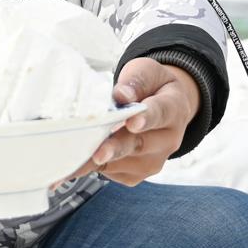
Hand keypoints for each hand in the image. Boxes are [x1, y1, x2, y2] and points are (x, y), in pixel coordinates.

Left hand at [65, 57, 200, 186]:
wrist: (163, 107)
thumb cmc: (152, 87)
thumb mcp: (147, 72)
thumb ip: (136, 81)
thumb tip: (121, 95)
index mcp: (174, 108)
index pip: (161, 113)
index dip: (146, 119)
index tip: (133, 122)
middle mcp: (168, 140)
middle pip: (139, 144)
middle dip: (115, 148)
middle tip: (98, 153)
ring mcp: (153, 161)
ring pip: (121, 162)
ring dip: (95, 158)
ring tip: (73, 152)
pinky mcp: (136, 174)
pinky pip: (111, 172)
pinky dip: (91, 165)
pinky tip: (77, 157)